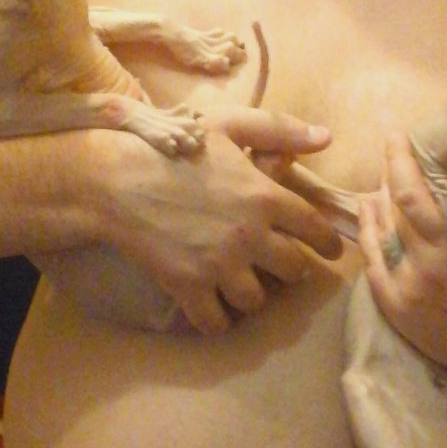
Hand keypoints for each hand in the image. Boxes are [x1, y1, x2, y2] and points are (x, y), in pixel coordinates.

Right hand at [92, 105, 342, 334]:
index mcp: (264, 196)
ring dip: (252, 295)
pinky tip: (214, 309)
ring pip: (257, 301)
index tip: (329, 251)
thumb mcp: (227, 125)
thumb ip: (279, 130)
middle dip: (291, 270)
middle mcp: (250, 235)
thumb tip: (327, 138)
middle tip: (279, 266)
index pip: (315, 229)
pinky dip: (217, 320)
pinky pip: (217, 322)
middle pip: (294, 271)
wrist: (117, 180)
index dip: (328, 243)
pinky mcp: (189, 287)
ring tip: (242, 284)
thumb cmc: (173, 148)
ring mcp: (220, 265)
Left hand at [359, 133, 446, 401]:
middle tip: (392, 148)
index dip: (400, 159)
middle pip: (390, 207)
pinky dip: (368, 235)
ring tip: (381, 177)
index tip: (397, 132)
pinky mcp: (395, 311)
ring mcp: (405, 293)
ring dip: (375, 200)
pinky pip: (370, 263)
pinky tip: (371, 213)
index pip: (412, 192)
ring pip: (376, 234)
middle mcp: (424, 270)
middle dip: (387, 173)